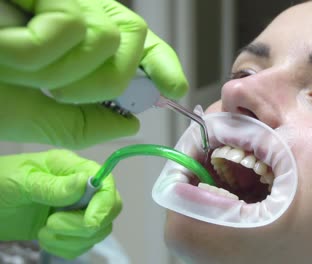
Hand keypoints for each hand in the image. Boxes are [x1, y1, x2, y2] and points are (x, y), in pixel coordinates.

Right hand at [0, 0, 187, 147]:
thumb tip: (131, 123)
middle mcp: (76, 11)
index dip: (162, 62)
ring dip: (64, 72)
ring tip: (23, 68)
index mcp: (79, 39)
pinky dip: (42, 54)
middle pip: (132, 39)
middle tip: (59, 90)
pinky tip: (9, 47)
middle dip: (105, 80)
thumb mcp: (37, 116)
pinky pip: (72, 27)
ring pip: (106, 37)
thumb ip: (83, 123)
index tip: (174, 88)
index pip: (137, 42)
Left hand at [0, 149, 121, 258]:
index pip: (106, 183)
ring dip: (72, 239)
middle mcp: (81, 187)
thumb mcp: (21, 181)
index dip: (104, 204)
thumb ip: (53, 185)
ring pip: (98, 230)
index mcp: (72, 167)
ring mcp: (77, 208)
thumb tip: (85, 182)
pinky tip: (45, 238)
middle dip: (85, 225)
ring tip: (43, 231)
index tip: (89, 222)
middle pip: (110, 209)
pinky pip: (83, 245)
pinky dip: (66, 247)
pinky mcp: (70, 228)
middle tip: (52, 223)